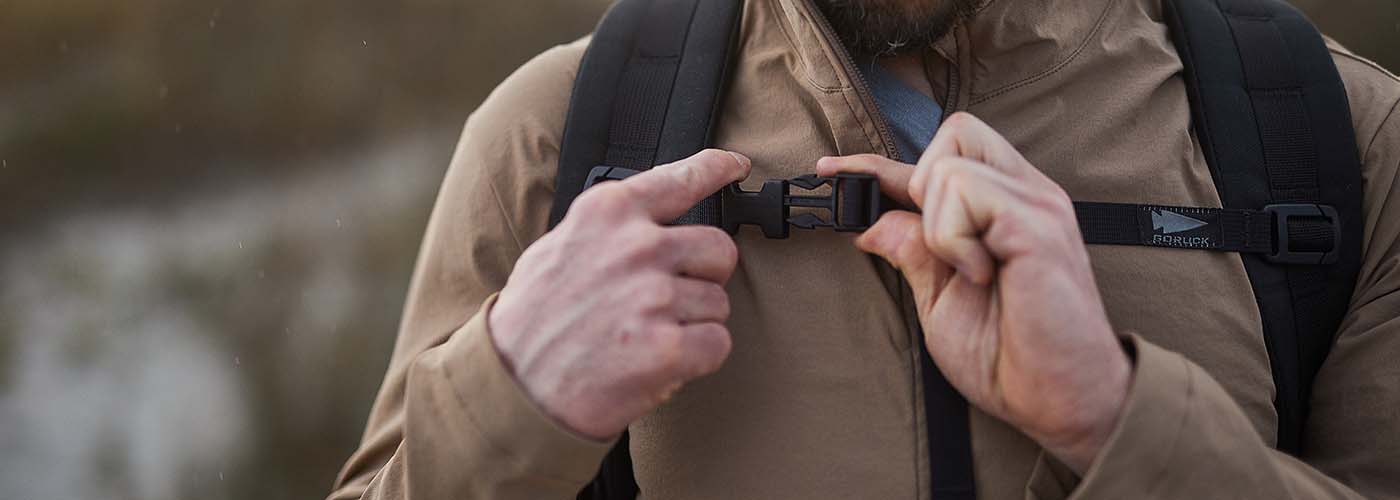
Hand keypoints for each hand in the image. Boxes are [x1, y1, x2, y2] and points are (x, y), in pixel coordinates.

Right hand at [490, 149, 750, 440]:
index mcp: (609, 213)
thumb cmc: (534, 318)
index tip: (736, 165)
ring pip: (719, 302)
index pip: (681, 179)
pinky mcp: (667, 347)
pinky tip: (661, 361)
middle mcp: (636, 247)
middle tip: (674, 297)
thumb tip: (656, 208)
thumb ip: (610, 226)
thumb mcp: (559, 246)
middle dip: (707, 274)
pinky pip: (718, 343)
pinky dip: (698, 358)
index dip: (716, 169)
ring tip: (648, 335)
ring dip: (694, 323)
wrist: (513, 386)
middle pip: (719, 249)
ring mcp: (654, 297)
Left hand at [817, 113, 1129, 472]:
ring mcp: (1036, 205)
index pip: (939, 161)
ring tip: (971, 272)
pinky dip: (954, 238)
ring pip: (948, 165)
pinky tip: (981, 276)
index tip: (828, 171)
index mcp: (1007, 207)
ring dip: (939, 225)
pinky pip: (966, 193)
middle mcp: (1026, 195)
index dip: (876, 165)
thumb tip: (870, 224)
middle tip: (941, 246)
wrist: (1060, 400)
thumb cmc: (1010, 357)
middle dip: (923, 183)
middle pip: (954, 132)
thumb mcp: (941, 300)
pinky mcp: (1038, 225)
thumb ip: (913, 252)